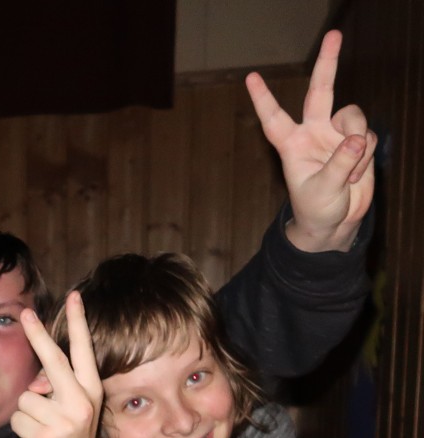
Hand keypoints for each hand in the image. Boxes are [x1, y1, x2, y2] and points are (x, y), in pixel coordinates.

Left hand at [12, 292, 102, 437]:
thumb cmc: (66, 435)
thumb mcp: (71, 409)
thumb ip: (56, 388)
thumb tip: (35, 382)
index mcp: (92, 392)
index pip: (83, 352)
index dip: (78, 323)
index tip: (73, 296)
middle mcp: (81, 404)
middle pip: (53, 361)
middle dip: (37, 336)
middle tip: (25, 314)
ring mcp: (63, 421)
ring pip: (26, 396)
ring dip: (26, 411)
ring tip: (40, 427)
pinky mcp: (43, 436)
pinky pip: (16, 417)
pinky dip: (19, 427)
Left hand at [246, 30, 375, 251]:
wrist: (334, 223)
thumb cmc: (316, 209)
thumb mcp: (323, 191)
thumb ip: (339, 165)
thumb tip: (355, 139)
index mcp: (292, 145)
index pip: (274, 119)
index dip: (263, 99)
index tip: (250, 77)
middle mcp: (313, 133)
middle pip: (321, 90)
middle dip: (328, 63)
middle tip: (334, 34)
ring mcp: (336, 134)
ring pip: (354, 117)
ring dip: (357, 146)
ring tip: (349, 174)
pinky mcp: (356, 141)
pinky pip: (367, 136)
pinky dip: (366, 157)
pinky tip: (356, 176)